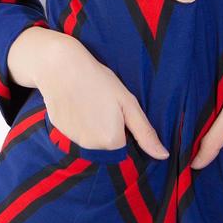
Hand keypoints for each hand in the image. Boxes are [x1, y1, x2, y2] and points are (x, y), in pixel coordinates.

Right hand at [19, 29, 169, 159]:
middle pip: (107, 145)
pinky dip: (78, 123)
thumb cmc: (99, 81)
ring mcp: (73, 140)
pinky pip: (75, 133)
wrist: (61, 66)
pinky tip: (76, 104)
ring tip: (89, 102)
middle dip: (108, 130)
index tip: (118, 112)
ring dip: (93, 128)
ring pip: (90, 140)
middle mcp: (91, 146)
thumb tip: (163, 156)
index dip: (124, 129)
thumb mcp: (128, 103)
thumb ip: (145, 132)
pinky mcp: (59, 132)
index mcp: (111, 141)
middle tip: (104, 104)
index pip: (125, 147)